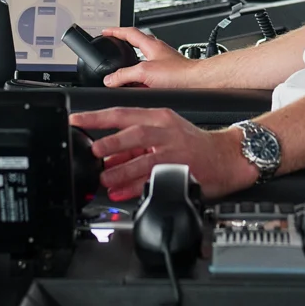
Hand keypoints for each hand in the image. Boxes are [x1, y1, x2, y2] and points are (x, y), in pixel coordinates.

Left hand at [69, 107, 256, 202]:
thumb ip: (135, 146)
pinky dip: (136, 186)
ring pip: (144, 157)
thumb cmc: (194, 145)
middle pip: (134, 132)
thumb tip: (107, 158)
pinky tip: (122, 192)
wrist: (227, 157)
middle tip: (93, 152)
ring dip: (121, 170)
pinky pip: (155, 178)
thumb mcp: (163, 135)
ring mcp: (175, 150)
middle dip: (111, 142)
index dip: (97, 117)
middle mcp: (166, 130)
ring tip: (104, 178)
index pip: (123, 113)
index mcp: (158, 117)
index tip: (76, 120)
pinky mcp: (182, 169)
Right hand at [96, 28, 196, 88]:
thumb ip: (125, 75)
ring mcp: (163, 63)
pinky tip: (138, 88)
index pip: (129, 32)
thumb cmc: (180, 74)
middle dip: (123, 47)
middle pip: (136, 44)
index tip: (105, 32)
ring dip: (132, 67)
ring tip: (122, 75)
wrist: (198, 84)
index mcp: (151, 45)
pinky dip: (140, 79)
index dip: (115, 31)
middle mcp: (158, 52)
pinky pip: (149, 75)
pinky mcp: (168, 75)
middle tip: (112, 49)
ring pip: (142, 62)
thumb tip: (110, 79)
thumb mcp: (145, 72)